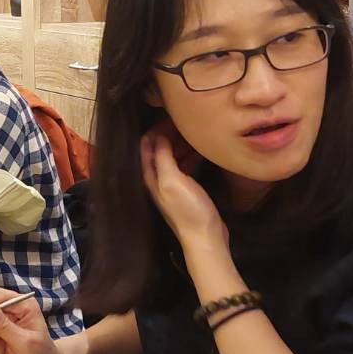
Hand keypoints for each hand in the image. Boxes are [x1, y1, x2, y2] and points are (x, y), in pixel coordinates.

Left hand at [140, 127, 226, 256]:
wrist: (205, 237)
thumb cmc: (188, 210)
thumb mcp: (172, 180)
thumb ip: (162, 158)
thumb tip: (158, 135)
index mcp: (150, 175)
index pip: (146, 145)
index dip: (156, 129)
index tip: (171, 116)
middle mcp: (158, 178)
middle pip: (160, 149)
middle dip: (169, 133)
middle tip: (186, 120)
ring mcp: (173, 184)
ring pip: (173, 156)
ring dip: (181, 143)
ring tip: (195, 129)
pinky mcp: (187, 189)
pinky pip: (185, 165)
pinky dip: (190, 155)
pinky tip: (201, 148)